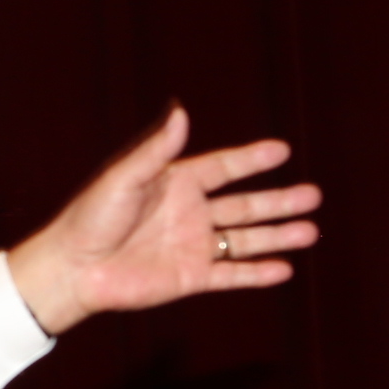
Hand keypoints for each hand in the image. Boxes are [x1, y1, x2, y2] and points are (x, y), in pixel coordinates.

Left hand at [4, 108, 320, 333]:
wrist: (74, 268)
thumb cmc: (92, 217)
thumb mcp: (125, 177)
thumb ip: (156, 149)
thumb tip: (181, 111)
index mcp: (176, 182)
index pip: (224, 168)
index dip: (252, 160)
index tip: (283, 150)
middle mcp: (189, 213)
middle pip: (244, 205)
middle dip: (279, 202)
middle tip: (314, 195)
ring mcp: (191, 246)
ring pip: (244, 240)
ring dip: (277, 236)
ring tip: (310, 230)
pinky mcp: (189, 278)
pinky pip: (230, 276)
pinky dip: (257, 274)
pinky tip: (284, 269)